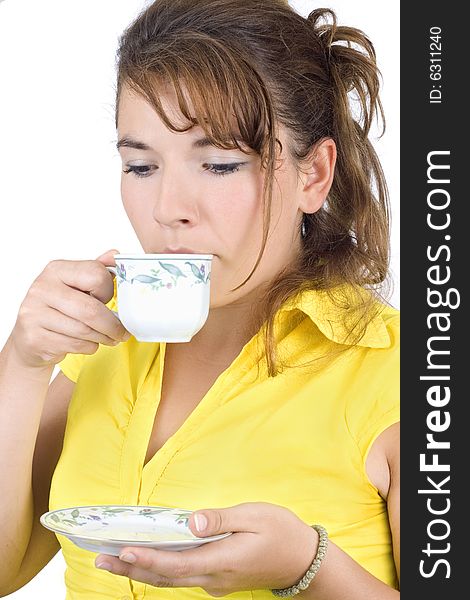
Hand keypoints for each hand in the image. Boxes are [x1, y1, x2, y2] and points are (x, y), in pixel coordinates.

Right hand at [9, 249, 130, 369]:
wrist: (30, 337)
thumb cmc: (58, 308)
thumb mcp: (76, 285)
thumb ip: (95, 270)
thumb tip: (115, 255)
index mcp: (56, 270)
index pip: (96, 275)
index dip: (108, 291)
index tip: (108, 299)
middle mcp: (42, 289)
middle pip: (91, 309)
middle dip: (112, 325)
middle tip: (122, 332)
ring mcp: (34, 314)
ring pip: (85, 331)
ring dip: (103, 337)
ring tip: (108, 338)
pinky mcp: (35, 338)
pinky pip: (75, 345)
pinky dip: (89, 346)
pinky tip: (87, 342)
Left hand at [95, 502, 317, 596]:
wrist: (303, 562)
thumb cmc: (281, 533)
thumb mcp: (255, 517)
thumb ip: (221, 519)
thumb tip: (191, 522)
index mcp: (222, 562)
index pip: (177, 564)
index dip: (149, 560)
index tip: (125, 552)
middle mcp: (214, 578)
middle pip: (166, 576)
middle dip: (132, 568)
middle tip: (102, 558)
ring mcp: (215, 583)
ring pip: (172, 579)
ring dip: (142, 570)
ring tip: (115, 560)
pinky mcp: (218, 579)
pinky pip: (183, 576)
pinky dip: (160, 569)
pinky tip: (149, 560)